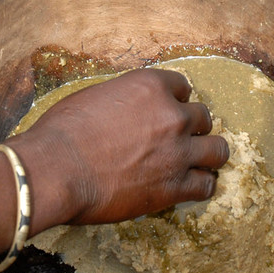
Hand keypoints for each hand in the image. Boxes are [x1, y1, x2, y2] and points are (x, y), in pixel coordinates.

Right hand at [8, 69, 229, 233]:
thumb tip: (124, 111)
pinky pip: (206, 185)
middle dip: (191, 127)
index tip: (166, 112)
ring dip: (207, 154)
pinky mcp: (175, 187)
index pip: (182, 87)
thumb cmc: (62, 132)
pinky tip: (190, 186)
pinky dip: (201, 185)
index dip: (175, 101)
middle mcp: (172, 115)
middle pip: (203, 117)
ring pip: (218, 149)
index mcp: (150, 86)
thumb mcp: (93, 97)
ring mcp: (178, 152)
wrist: (55, 169)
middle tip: (176, 140)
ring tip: (196, 162)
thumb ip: (121, 100)